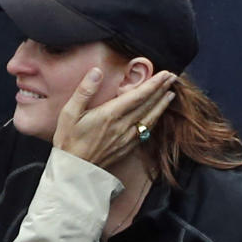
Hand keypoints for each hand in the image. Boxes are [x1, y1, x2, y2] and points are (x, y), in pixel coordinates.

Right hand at [52, 68, 176, 167]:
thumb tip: (96, 71)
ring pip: (149, 119)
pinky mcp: (126, 148)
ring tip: (170, 94)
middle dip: (161, 90)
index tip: (166, 73)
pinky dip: (154, 121)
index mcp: (110, 114)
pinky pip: (145, 132)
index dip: (154, 84)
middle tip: (173, 78)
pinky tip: (157, 117)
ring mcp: (126, 138)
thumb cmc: (68, 140)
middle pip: (148, 105)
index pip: (138, 96)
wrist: (73, 170)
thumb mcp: (69, 112)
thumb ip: (84, 91)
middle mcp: (122, 126)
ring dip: (161, 106)